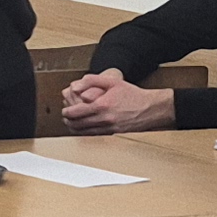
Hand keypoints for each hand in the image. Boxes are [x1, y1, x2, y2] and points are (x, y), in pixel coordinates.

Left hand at [59, 72, 175, 134]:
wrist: (151, 108)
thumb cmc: (132, 94)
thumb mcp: (112, 81)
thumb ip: (91, 81)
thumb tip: (75, 87)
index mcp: (101, 106)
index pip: (75, 113)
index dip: (67, 112)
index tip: (65, 110)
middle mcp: (104, 119)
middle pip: (77, 125)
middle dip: (68, 121)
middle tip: (65, 117)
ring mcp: (109, 128)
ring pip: (84, 133)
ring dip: (75, 128)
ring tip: (72, 123)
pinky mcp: (113, 133)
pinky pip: (94, 135)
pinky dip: (86, 132)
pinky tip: (85, 128)